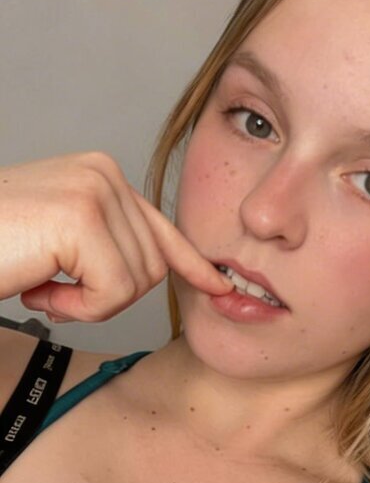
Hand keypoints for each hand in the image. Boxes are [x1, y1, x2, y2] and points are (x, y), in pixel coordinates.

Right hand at [0, 151, 232, 321]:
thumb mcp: (58, 242)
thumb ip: (105, 245)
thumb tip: (155, 269)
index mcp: (100, 175)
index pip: (159, 227)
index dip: (191, 263)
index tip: (218, 285)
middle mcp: (104, 174)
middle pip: (152, 266)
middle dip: (105, 295)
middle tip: (50, 285)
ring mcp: (94, 192)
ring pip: (135, 284)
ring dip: (85, 303)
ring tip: (39, 281)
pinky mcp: (82, 219)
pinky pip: (112, 293)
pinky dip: (75, 308)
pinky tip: (38, 289)